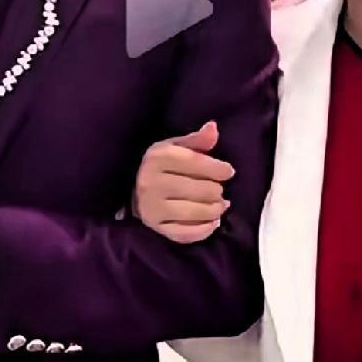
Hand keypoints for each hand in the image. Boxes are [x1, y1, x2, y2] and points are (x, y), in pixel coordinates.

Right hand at [133, 120, 233, 244]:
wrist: (132, 188)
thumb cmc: (161, 166)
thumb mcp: (174, 147)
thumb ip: (196, 140)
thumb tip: (213, 128)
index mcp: (157, 158)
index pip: (193, 162)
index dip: (216, 168)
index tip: (228, 171)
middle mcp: (151, 183)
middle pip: (198, 190)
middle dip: (216, 190)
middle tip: (220, 190)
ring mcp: (152, 208)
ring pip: (194, 213)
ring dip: (214, 210)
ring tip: (220, 205)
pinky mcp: (155, 227)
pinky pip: (186, 234)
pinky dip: (204, 230)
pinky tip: (213, 222)